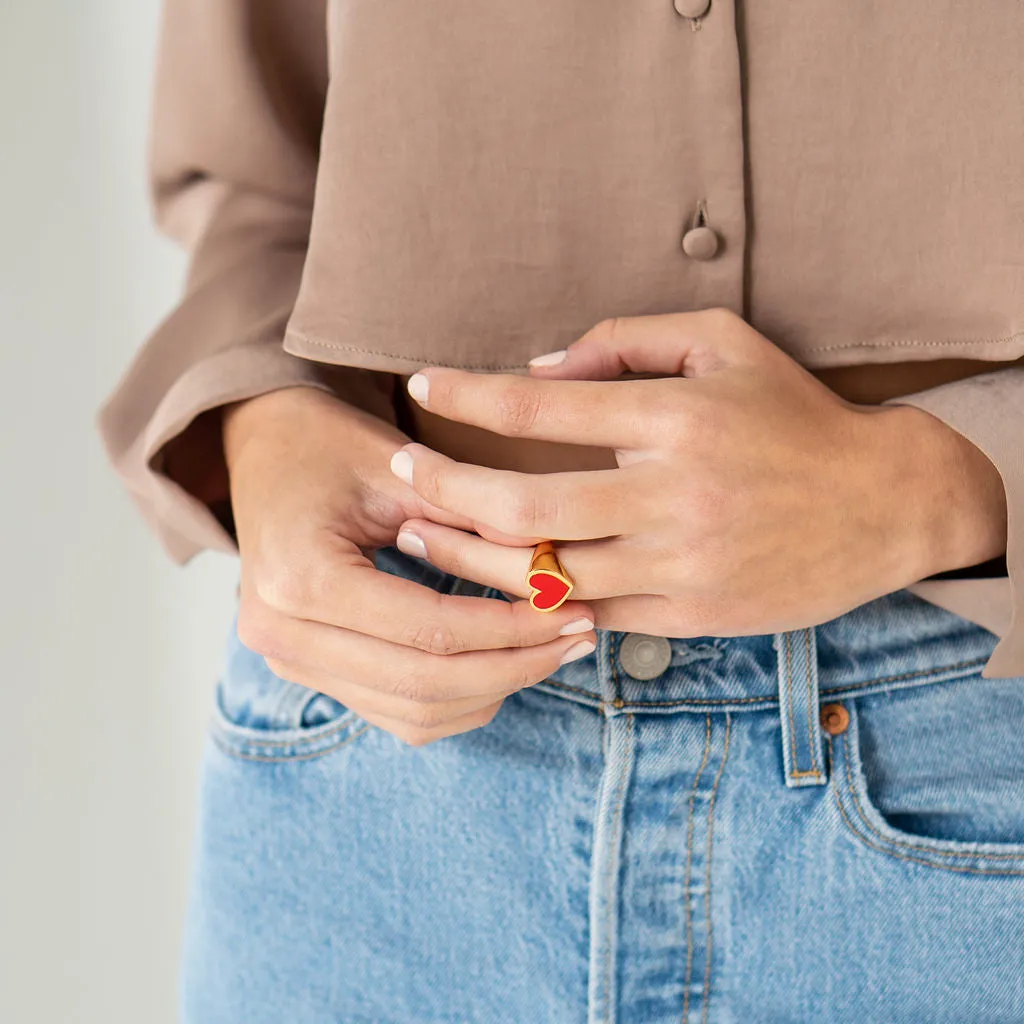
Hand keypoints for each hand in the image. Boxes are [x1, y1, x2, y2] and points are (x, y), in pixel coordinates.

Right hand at [223, 386, 596, 745]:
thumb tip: (556, 567)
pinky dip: (458, 700)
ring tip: (554, 650)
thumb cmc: (330, 444)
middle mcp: (282, 632)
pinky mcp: (309, 670)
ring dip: (492, 689)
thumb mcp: (402, 468)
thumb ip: (474, 519)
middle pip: (423, 685)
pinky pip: (396, 713)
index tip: (575, 609)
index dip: (513, 628)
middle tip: (579, 635)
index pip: (429, 630)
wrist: (266, 448)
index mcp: (301, 577)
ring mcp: (289, 660)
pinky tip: (505, 665)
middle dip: (515, 666)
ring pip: (414, 714)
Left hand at [389, 308, 1006, 636]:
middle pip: (523, 506)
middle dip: (443, 489)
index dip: (466, 395)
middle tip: (397, 471)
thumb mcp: (722, 343)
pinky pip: (589, 614)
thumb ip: (625, 344)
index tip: (420, 385)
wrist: (881, 505)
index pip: (541, 408)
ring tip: (418, 536)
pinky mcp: (691, 613)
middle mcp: (674, 495)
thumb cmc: (792, 414)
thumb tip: (537, 370)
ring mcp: (681, 563)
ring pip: (545, 575)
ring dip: (467, 557)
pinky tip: (490, 582)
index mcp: (677, 418)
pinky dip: (532, 599)